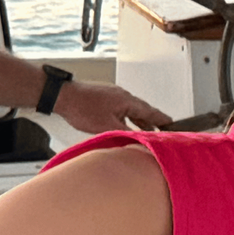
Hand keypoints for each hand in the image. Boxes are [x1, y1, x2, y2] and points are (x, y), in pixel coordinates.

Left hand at [55, 78, 173, 133]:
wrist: (61, 95)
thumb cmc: (81, 108)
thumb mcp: (107, 126)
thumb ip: (127, 133)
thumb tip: (140, 140)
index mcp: (127, 101)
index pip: (150, 112)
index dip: (162, 119)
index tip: (172, 124)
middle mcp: (122, 95)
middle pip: (142, 110)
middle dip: (152, 121)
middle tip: (160, 131)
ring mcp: (112, 95)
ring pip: (131, 109)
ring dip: (138, 120)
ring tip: (144, 130)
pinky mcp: (103, 97)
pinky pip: (121, 108)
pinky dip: (127, 116)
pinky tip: (123, 123)